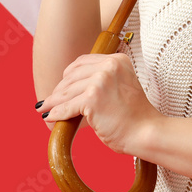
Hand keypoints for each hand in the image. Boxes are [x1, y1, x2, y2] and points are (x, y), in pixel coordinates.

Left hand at [37, 53, 160, 155]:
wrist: (146, 132)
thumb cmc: (135, 116)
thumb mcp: (121, 87)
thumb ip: (103, 81)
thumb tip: (71, 88)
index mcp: (118, 60)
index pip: (83, 62)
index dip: (68, 75)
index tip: (61, 86)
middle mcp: (109, 65)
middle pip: (72, 75)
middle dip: (59, 90)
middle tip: (49, 101)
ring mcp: (100, 80)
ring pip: (67, 92)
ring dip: (53, 102)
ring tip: (44, 109)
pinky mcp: (93, 98)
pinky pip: (67, 106)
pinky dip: (57, 113)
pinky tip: (50, 117)